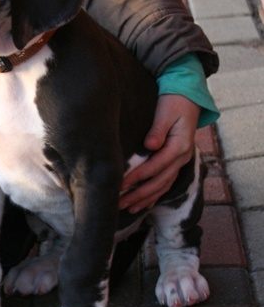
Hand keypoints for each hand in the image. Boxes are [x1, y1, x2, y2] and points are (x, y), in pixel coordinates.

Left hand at [119, 94, 199, 212]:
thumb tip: (150, 146)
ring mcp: (180, 162)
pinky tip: (142, 204)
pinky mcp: (176, 162)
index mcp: (179, 147)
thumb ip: (158, 130)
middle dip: (138, 194)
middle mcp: (182, 158)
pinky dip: (154, 195)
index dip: (137, 177)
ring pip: (162, 186)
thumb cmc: (174, 102)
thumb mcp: (166, 112)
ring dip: (144, 199)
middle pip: (158, 182)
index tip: (121, 184)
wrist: (188, 97)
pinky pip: (165, 183)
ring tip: (127, 208)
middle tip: (119, 203)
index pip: (155, 167)